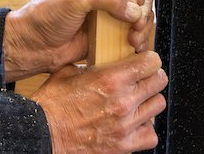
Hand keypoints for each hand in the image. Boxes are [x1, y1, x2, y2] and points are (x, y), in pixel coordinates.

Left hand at [3, 0, 154, 81]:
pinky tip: (135, 47)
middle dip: (143, 13)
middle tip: (136, 27)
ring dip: (142, 28)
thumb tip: (134, 10)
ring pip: (138, 16)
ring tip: (134, 40)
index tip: (137, 6)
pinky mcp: (106, 33)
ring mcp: (106, 13)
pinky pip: (130, 34)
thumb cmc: (44, 17)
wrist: (32, 46)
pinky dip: (138, 40)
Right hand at [34, 51, 167, 153]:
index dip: (149, 59)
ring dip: (149, 101)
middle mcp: (122, 101)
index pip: (151, 62)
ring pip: (158, 105)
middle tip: (142, 79)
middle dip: (151, 77)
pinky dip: (146, 128)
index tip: (145, 61)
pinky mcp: (124, 145)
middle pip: (159, 81)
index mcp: (110, 79)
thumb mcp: (70, 72)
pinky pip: (151, 135)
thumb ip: (93, 64)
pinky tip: (134, 123)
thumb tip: (105, 58)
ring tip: (137, 101)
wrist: (44, 134)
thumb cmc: (52, 104)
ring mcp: (125, 125)